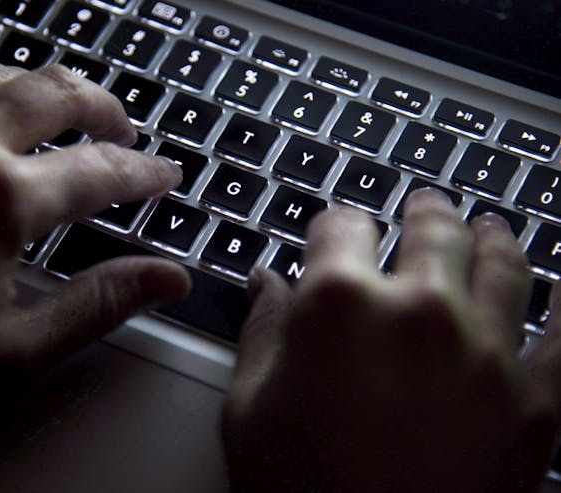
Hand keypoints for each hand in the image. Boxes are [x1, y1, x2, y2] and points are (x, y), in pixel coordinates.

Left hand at [0, 61, 189, 372]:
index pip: (101, 170)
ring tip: (67, 108)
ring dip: (45, 87)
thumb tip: (165, 279)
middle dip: (105, 108)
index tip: (164, 176)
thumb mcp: (12, 350)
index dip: (144, 173)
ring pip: (0, 75)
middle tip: (124, 131)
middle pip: (57, 93)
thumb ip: (98, 304)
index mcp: (2, 201)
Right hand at [222, 189, 560, 492]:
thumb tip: (266, 283)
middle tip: (425, 204)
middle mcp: (418, 312)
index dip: (333, 226)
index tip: (334, 232)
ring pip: (504, 263)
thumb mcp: (248, 408)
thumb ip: (260, 332)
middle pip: (431, 229)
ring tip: (492, 227)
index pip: (340, 226)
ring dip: (495, 236)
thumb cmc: (295, 492)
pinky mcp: (534, 404)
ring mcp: (484, 353)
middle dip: (423, 210)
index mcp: (338, 306)